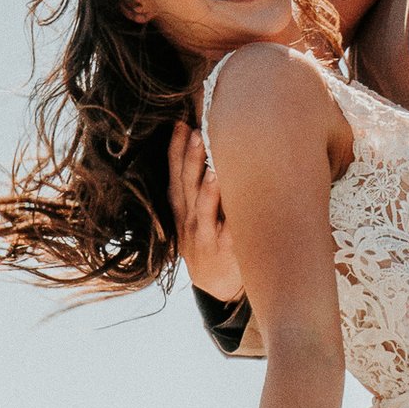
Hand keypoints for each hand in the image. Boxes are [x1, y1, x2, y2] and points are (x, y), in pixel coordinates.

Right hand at [169, 120, 243, 305]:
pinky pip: (226, 231)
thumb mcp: (194, 212)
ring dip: (204, 185)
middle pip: (186, 184)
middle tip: (194, 132)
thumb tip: (204, 147)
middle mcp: (189, 217)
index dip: (176, 149)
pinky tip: (233, 205)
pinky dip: (226, 218)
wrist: (215, 284)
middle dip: (189, 158)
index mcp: (181, 206)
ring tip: (210, 165)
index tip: (180, 123)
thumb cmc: (207, 240)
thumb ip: (196, 185)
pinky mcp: (222, 249)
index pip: (175, 173)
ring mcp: (204, 234)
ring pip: (202, 206)